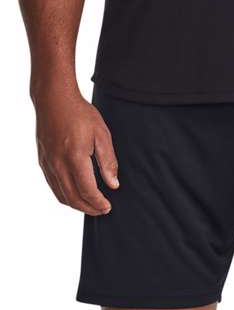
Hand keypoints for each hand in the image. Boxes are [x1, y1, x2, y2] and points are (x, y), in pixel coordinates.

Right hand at [34, 85, 118, 215]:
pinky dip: (65, 195)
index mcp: (74, 157)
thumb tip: (113, 184)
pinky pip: (53, 186)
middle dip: (89, 208)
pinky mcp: (43, 161)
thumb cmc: (80, 114)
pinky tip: (77, 194)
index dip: (98, 203)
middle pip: (73, 198)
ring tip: (91, 205)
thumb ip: (108, 161)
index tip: (108, 207)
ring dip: (77, 205)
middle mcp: (58, 163)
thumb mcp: (102, 134)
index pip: (87, 191)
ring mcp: (48, 163)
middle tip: (103, 210)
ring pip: (61, 195)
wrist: (53, 98)